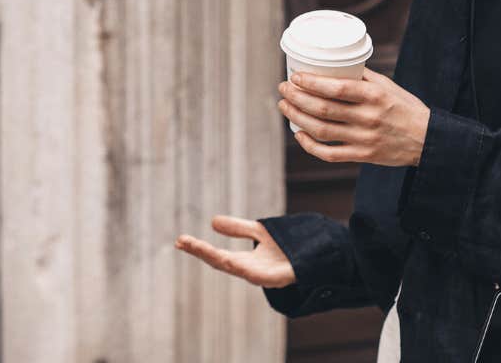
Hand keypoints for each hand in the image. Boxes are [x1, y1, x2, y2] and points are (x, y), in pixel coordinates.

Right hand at [175, 216, 295, 287]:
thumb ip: (238, 228)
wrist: (320, 255)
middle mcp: (251, 271)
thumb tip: (213, 222)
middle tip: (181, 241)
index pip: (216, 256)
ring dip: (215, 257)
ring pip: (236, 267)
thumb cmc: (290, 247)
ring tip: (197, 246)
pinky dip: (244, 268)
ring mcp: (264, 276)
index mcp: (245, 262)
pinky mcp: (279, 278)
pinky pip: (260, 274)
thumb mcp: (260, 232)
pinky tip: (230, 261)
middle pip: (221, 262)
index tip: (180, 240)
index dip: (198, 248)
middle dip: (201, 251)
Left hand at [280, 69, 430, 167]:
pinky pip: (330, 154)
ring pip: (321, 130)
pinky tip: (299, 134)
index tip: (295, 77)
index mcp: (374, 96)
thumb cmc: (405, 108)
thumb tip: (333, 65)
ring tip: (285, 106)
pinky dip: (310, 146)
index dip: (311, 83)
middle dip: (296, 98)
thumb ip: (362, 77)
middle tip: (284, 89)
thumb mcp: (387, 86)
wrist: (427, 140)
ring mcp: (364, 139)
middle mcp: (368, 117)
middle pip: (322, 108)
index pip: (336, 88)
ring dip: (297, 117)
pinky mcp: (362, 156)